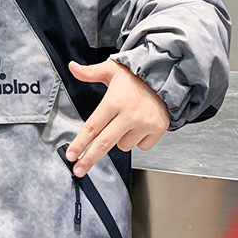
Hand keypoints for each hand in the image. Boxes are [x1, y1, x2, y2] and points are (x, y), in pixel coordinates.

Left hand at [64, 59, 169, 176]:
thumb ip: (90, 72)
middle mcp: (129, 115)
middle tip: (79, 170)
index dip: (80, 143)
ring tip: (126, 121)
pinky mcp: (158, 130)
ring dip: (120, 139)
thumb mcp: (111, 69)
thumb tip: (72, 67)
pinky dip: (138, 140)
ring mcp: (144, 124)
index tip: (71, 155)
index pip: (92, 127)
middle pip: (104, 144)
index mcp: (114, 101)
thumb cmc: (136, 76)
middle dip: (89, 159)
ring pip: (123, 146)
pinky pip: (141, 146)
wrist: (166, 76)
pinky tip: (140, 126)